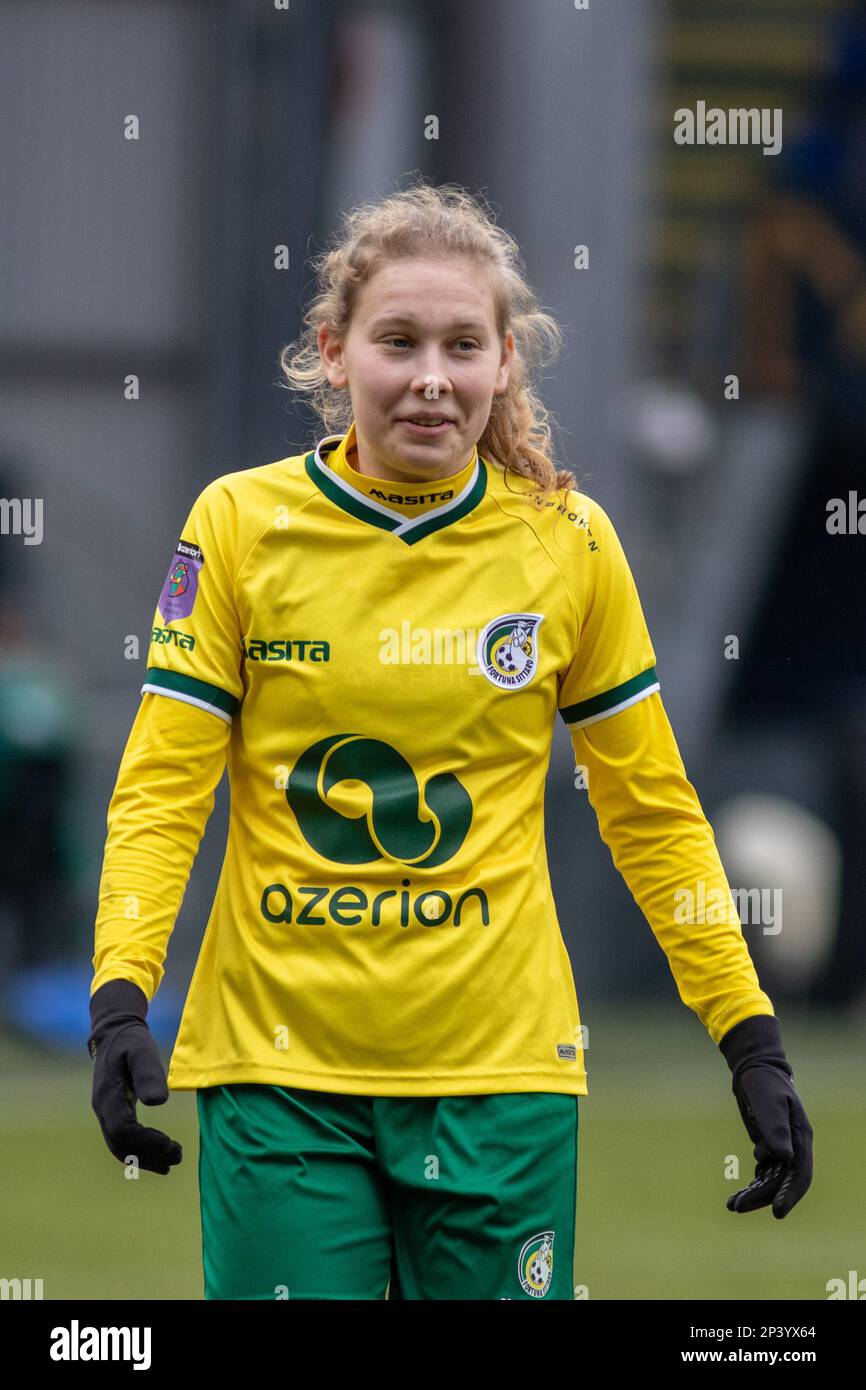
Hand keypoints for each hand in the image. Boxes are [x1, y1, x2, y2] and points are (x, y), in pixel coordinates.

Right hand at [88, 978, 182, 1174]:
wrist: (114, 1032)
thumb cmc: (130, 1040)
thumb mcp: (142, 1050)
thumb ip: (148, 1073)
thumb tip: (158, 1102)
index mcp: (107, 1096)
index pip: (123, 1130)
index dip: (145, 1140)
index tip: (169, 1142)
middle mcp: (102, 1108)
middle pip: (120, 1144)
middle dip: (148, 1154)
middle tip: (178, 1156)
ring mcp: (105, 1112)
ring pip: (120, 1147)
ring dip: (145, 1158)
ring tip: (173, 1162)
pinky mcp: (113, 1112)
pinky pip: (122, 1140)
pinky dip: (139, 1153)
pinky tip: (160, 1158)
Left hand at [719, 1015, 812, 1218]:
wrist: (754, 1070)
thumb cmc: (764, 1082)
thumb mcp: (768, 1103)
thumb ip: (775, 1128)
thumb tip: (783, 1157)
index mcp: (800, 1138)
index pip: (800, 1174)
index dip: (790, 1194)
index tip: (777, 1212)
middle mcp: (793, 1147)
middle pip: (782, 1182)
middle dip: (763, 1197)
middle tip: (738, 1207)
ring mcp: (781, 1148)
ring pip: (771, 1180)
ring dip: (755, 1194)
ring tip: (732, 1205)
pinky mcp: (767, 1146)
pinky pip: (763, 1173)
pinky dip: (752, 1184)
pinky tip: (737, 1193)